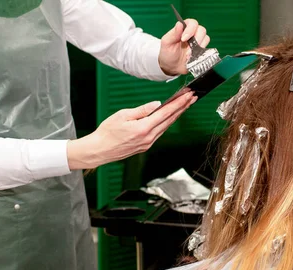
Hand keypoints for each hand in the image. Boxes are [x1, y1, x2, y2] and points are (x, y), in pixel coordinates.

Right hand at [67, 92, 196, 169]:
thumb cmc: (107, 132)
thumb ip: (142, 110)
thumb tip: (157, 104)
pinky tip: (170, 117)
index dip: (179, 104)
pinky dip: (167, 123)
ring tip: (185, 105)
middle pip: (170, 120)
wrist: (99, 150)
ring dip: (176, 115)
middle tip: (192, 98)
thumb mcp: (122, 115)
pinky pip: (160, 132)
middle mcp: (149, 138)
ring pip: (166, 126)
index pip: (166, 113)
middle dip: (183, 108)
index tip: (188, 96)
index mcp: (143, 128)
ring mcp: (148, 143)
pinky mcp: (145, 146)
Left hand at [159, 19, 209, 75]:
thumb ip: (173, 33)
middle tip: (187, 50)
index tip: (183, 39)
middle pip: (201, 30)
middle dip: (196, 40)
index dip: (190, 30)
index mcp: (183, 29)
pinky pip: (206, 49)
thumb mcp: (167, 43)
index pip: (192, 23)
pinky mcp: (201, 51)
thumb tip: (180, 24)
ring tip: (188, 55)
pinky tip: (192, 57)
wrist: (171, 67)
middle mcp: (192, 33)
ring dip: (198, 47)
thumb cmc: (167, 53)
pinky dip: (201, 53)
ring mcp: (198, 42)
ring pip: (206, 38)